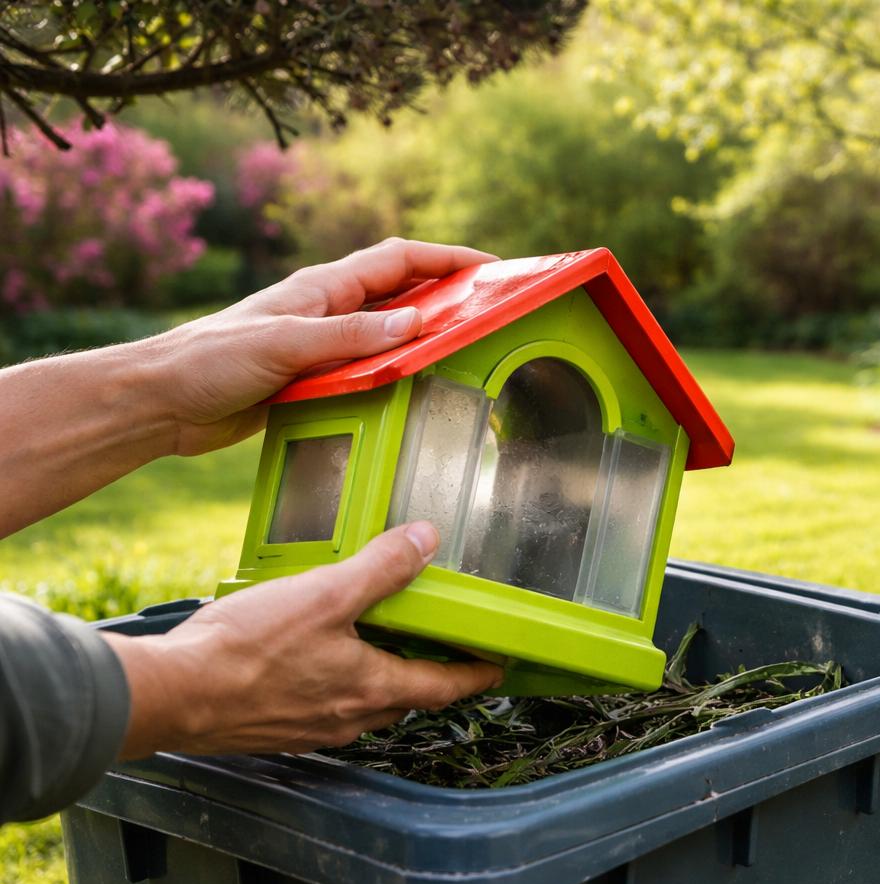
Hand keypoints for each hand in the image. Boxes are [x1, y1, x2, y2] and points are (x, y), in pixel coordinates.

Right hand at [107, 522, 501, 757]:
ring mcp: (309, 730)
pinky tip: (309, 660)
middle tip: (436, 650)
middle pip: (403, 698)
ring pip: (360, 706)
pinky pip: (319, 709)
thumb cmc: (246, 651)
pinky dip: (330, 686)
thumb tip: (426, 540)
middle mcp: (346, 718)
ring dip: (374, 680)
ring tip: (370, 645)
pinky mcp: (273, 730)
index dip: (474, 674)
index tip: (495, 667)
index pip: (442, 687)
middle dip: (424, 676)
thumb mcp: (324, 595)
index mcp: (370, 688)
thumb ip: (380, 569)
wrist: (171, 694)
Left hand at [142, 237, 495, 455]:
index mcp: (323, 288)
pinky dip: (397, 379)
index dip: (448, 258)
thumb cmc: (208, 360)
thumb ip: (350, 335)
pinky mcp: (314, 381)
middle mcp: (328, 312)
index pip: (400, 259)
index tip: (491, 268)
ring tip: (469, 353)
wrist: (160, 403)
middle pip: (403, 294)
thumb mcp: (285, 344)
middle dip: (448, 296)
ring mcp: (323, 346)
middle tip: (492, 311)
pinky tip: (416, 395)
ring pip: (390, 337)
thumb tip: (414, 323)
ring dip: (426, 341)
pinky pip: (369, 374)